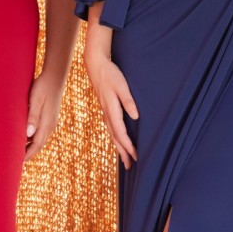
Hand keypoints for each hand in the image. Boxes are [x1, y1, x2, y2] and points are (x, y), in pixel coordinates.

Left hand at [24, 69, 64, 159]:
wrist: (55, 76)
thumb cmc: (43, 87)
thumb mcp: (35, 101)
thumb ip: (32, 117)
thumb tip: (28, 134)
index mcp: (47, 123)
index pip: (36, 145)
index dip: (27, 155)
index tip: (18, 163)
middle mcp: (50, 125)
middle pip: (39, 144)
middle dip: (28, 153)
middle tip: (16, 161)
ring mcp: (51, 121)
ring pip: (40, 138)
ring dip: (30, 146)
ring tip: (18, 151)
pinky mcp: (49, 116)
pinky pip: (41, 132)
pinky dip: (33, 138)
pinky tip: (25, 137)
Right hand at [84, 50, 138, 168]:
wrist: (95, 64)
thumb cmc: (110, 74)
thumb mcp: (122, 85)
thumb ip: (128, 101)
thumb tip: (136, 116)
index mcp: (111, 109)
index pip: (121, 133)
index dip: (128, 146)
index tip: (136, 156)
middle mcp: (107, 113)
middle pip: (115, 138)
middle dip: (123, 153)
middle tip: (130, 167)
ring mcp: (105, 112)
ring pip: (112, 134)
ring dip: (118, 147)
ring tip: (125, 160)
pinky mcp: (105, 108)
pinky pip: (110, 128)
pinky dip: (115, 138)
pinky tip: (117, 140)